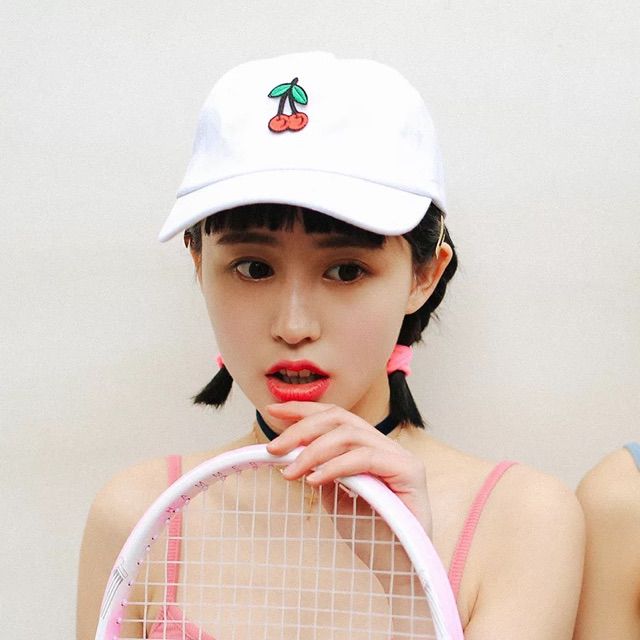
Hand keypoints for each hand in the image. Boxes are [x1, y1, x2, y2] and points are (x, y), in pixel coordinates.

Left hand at [265, 401, 431, 535]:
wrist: (399, 572)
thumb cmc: (372, 538)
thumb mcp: (338, 501)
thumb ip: (324, 475)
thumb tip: (297, 457)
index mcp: (371, 449)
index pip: (336, 418)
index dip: (304, 411)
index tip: (273, 411)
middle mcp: (387, 447)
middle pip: (341, 419)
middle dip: (302, 428)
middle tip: (274, 447)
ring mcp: (401, 457)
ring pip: (350, 435)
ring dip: (313, 451)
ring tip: (290, 472)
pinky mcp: (409, 471)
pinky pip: (365, 458)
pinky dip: (335, 466)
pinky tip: (314, 479)